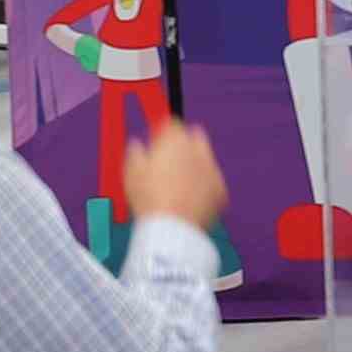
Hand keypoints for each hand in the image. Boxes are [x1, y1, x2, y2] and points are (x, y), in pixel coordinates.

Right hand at [119, 110, 229, 235]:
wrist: (171, 228)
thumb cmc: (148, 199)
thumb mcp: (131, 172)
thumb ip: (136, 152)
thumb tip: (137, 146)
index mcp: (173, 140)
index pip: (172, 123)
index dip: (163, 132)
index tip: (158, 142)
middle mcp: (197, 149)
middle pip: (194, 136)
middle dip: (184, 144)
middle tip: (170, 162)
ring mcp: (211, 169)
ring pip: (205, 159)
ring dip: (195, 166)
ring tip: (178, 186)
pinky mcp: (220, 189)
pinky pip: (212, 182)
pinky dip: (204, 188)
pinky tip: (190, 200)